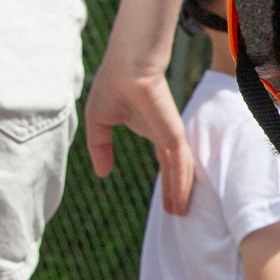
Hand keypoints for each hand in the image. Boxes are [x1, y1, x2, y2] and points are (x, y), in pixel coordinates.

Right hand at [84, 53, 197, 214]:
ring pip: (181, 171)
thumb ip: (100, 146)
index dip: (167, 181)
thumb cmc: (113, 84)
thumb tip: (102, 173)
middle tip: (177, 214)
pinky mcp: (173, 134)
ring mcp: (171, 135)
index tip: (168, 202)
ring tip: (179, 214)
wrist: (127, 66)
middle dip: (176, 192)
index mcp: (153, 130)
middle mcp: (166, 135)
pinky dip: (180, 185)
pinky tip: (179, 202)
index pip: (165, 162)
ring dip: (180, 194)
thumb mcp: (99, 120)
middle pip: (176, 170)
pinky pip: (179, 165)